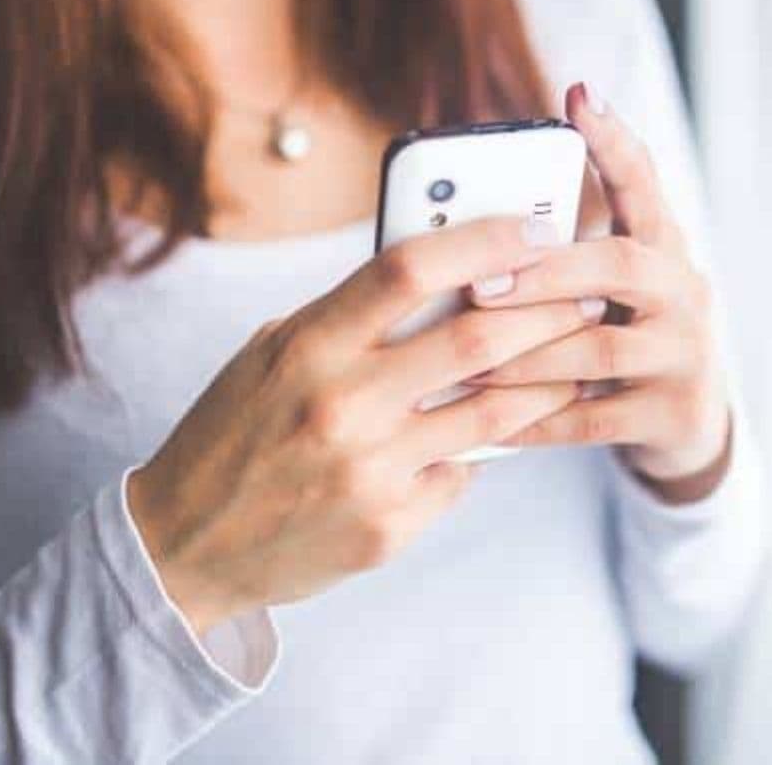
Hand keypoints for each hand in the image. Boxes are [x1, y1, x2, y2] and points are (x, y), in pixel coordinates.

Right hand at [126, 213, 595, 636]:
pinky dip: (481, 450)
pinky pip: (463, 473)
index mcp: (307, 345)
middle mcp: (341, 404)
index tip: (534, 226)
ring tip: (578, 356)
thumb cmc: (235, 432)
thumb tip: (445, 272)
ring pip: (494, 413)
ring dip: (547, 379)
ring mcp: (369, 470)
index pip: (410, 269)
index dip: (483, 239)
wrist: (184, 547)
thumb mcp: (272, 353)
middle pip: (476, 338)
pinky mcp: (389, 526)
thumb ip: (350, 316)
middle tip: (587, 292)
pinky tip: (494, 434)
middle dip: (548, 308)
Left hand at [462, 80, 733, 499]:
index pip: (643, 183)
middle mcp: (684, 291)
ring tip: (468, 361)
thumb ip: (560, 256)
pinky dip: (538, 419)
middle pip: (621, 264)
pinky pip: (595, 418)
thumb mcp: (606, 290)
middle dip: (546, 272)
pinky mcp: (675, 412)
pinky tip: (491, 423)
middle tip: (479, 283)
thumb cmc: (621, 339)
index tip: (579, 96)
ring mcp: (686, 353)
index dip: (614, 141)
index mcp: (661, 248)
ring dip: (529, 354)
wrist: (687, 426)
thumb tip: (465, 224)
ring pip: (602, 348)